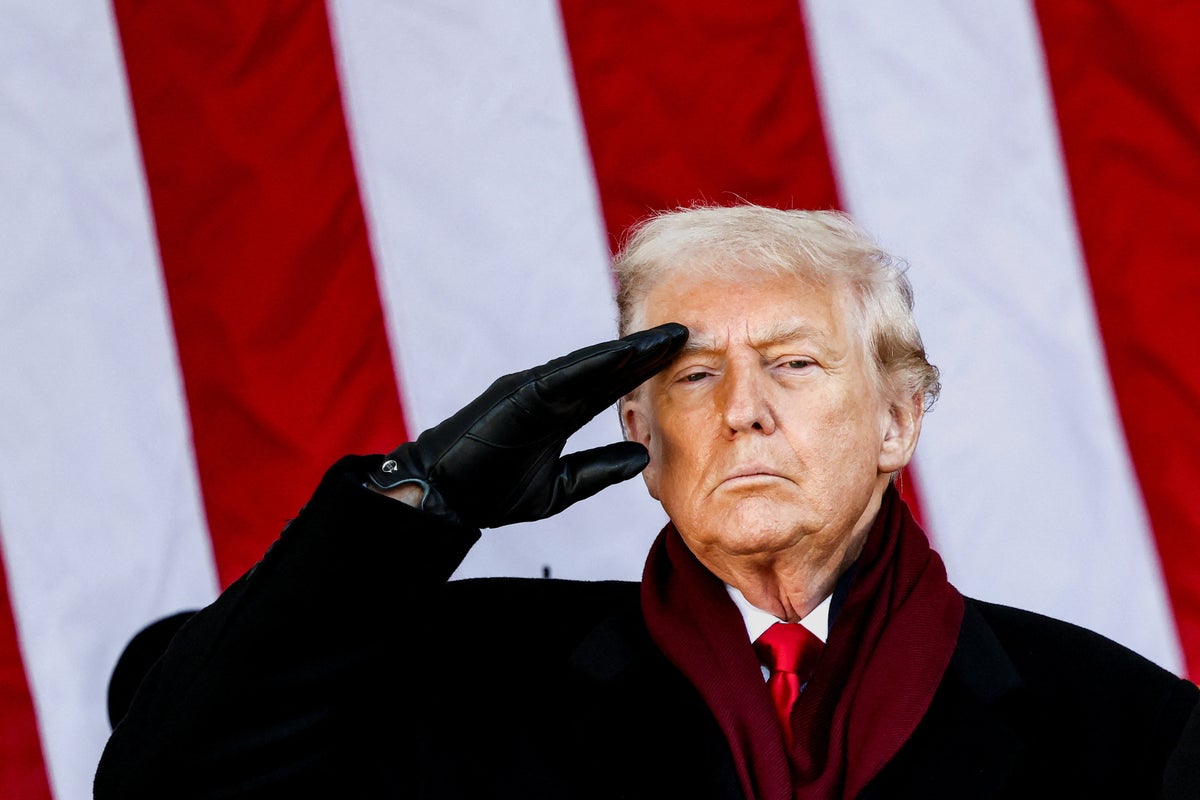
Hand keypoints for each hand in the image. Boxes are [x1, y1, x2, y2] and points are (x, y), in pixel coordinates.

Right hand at [367, 323, 687, 527]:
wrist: (444, 497)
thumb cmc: (490, 489)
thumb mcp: (560, 484)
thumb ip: (598, 469)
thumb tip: (642, 457)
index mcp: (559, 412)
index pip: (611, 386)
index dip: (646, 371)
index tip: (685, 359)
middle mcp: (549, 393)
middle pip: (608, 368)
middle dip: (648, 352)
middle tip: (689, 333)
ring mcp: (533, 390)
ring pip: (591, 365)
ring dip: (630, 351)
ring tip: (668, 337)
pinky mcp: (518, 395)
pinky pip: (562, 376)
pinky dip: (594, 364)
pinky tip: (624, 355)